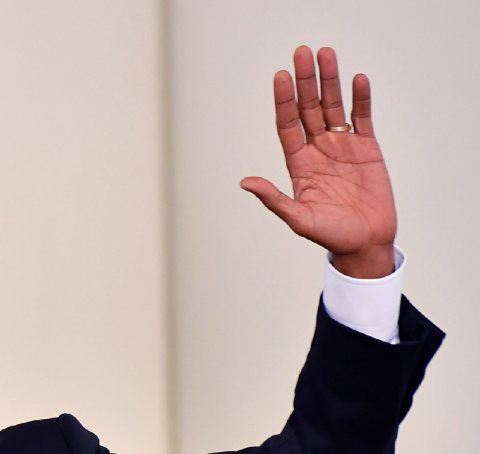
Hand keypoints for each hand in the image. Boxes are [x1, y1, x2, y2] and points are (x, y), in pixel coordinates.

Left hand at [240, 46, 395, 278]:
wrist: (365, 242)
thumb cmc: (330, 235)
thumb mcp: (298, 218)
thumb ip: (273, 198)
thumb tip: (245, 182)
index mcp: (298, 164)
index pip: (287, 124)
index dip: (283, 101)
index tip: (280, 77)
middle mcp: (317, 150)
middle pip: (309, 108)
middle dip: (305, 81)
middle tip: (301, 53)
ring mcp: (342, 146)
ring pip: (334, 106)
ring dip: (330, 81)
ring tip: (326, 54)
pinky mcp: (366, 148)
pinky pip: (362, 117)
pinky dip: (361, 99)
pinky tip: (357, 79)